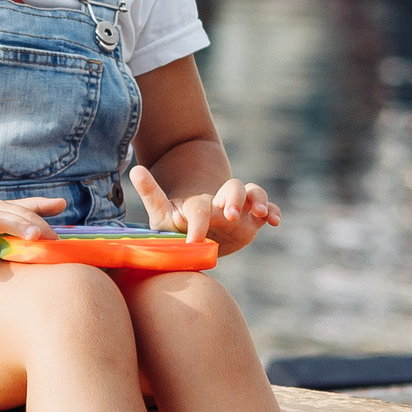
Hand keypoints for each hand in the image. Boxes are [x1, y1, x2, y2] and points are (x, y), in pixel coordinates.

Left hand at [129, 166, 280, 255]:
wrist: (192, 237)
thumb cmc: (174, 227)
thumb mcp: (160, 214)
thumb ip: (151, 194)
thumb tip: (135, 169)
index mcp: (197, 205)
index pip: (200, 208)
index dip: (198, 223)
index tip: (193, 242)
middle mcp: (220, 203)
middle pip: (233, 188)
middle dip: (234, 199)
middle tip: (229, 216)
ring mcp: (238, 210)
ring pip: (253, 193)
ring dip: (259, 200)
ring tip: (262, 214)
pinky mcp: (252, 221)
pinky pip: (268, 211)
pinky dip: (275, 212)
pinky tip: (275, 222)